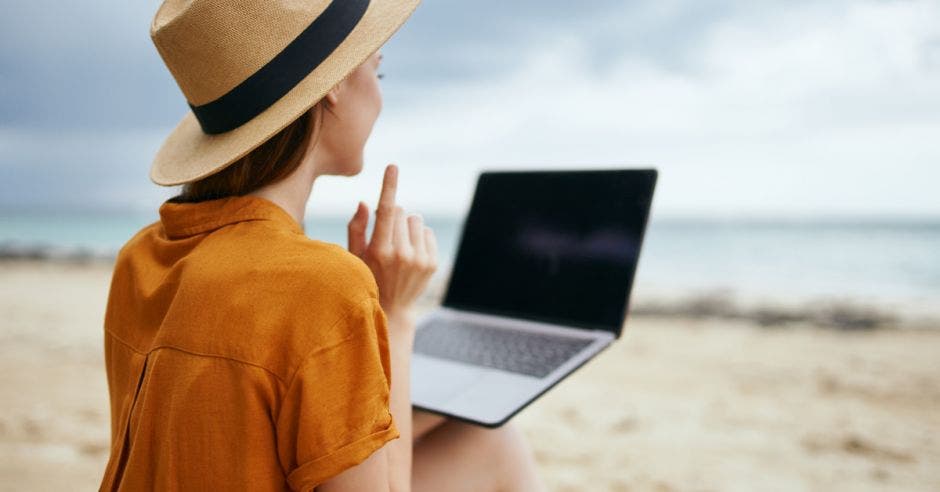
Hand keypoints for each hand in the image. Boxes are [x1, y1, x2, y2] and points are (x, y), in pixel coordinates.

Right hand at [347, 164, 437, 326]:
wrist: (392, 309)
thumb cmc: (367, 277)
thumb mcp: (354, 256)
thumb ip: (356, 228)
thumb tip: (364, 202)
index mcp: (378, 251)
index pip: (385, 210)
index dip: (389, 186)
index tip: (393, 167)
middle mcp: (401, 254)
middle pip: (401, 211)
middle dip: (393, 217)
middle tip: (386, 236)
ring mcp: (419, 260)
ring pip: (416, 219)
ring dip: (407, 226)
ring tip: (399, 245)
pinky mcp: (432, 263)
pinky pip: (427, 232)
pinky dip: (418, 237)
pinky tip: (410, 253)